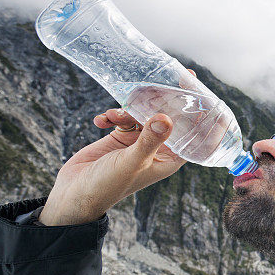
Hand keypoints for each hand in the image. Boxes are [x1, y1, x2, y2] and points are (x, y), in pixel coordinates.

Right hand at [38, 70, 196, 225]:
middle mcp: (159, 147)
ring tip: (114, 115)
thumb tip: (166, 118)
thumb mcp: (131, 162)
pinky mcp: (122, 136)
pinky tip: (101, 121)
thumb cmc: (107, 186)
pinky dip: (113, 115)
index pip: (193, 133)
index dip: (199, 113)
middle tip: (158, 81)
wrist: (74, 193)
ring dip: (128, 109)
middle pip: (169, 117)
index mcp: (171, 158)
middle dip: (162, 100)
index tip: (200, 90)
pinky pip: (123, 116)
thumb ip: (149, 140)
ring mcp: (140, 140)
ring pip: (144, 112)